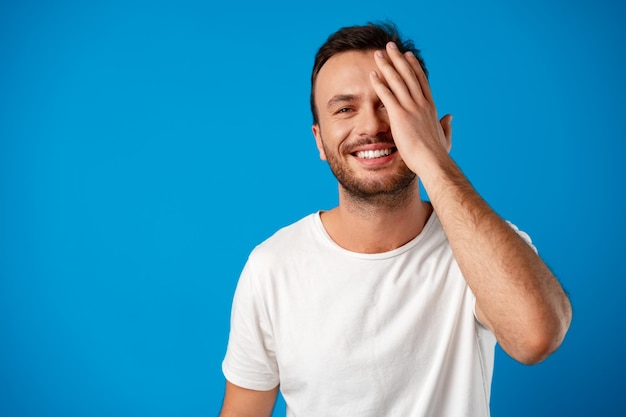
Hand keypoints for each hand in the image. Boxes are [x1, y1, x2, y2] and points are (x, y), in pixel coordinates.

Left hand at [369, 42, 451, 174]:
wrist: (433, 161)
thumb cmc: (437, 154)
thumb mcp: (444, 137)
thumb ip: (446, 126)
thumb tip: (449, 117)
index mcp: (431, 108)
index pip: (421, 82)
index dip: (413, 67)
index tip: (408, 55)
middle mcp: (421, 104)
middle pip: (408, 75)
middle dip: (398, 59)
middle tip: (390, 46)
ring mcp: (411, 108)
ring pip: (397, 81)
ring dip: (386, 65)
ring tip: (378, 54)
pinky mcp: (400, 116)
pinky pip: (387, 95)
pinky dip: (379, 83)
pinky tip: (372, 74)